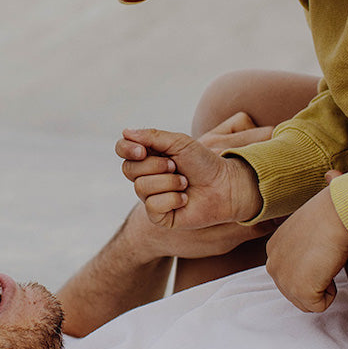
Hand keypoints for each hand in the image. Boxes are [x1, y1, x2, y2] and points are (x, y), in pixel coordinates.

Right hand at [115, 125, 261, 229]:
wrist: (225, 186)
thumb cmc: (204, 162)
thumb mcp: (179, 142)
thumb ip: (152, 136)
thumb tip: (125, 132)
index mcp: (148, 156)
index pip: (122, 149)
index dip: (126, 149)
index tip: (142, 150)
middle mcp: (146, 176)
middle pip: (128, 169)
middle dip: (155, 165)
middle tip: (176, 166)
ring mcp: (151, 197)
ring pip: (141, 188)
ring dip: (169, 182)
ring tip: (185, 183)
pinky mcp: (159, 216)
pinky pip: (153, 206)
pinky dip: (173, 199)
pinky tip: (185, 199)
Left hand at [265, 190, 347, 311]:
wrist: (339, 212)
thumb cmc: (335, 208)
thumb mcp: (315, 216)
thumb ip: (314, 218)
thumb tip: (332, 175)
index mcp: (274, 248)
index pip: (292, 276)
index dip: (315, 269)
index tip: (324, 251)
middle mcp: (272, 263)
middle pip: (297, 292)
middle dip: (317, 282)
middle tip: (328, 257)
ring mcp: (282, 277)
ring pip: (308, 302)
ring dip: (325, 287)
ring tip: (328, 260)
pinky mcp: (298, 288)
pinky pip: (319, 306)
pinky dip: (331, 293)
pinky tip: (331, 268)